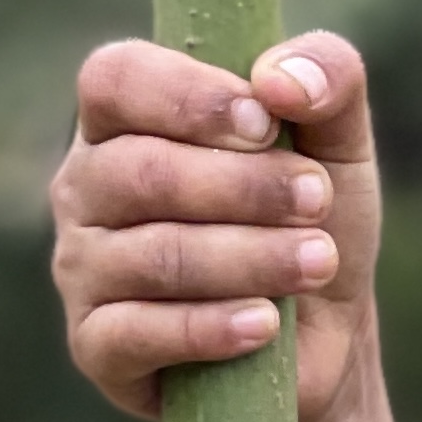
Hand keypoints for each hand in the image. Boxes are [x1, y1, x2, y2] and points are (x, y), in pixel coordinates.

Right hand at [49, 31, 382, 421]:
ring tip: (318, 261)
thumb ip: (328, 75)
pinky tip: (265, 324)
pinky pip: (137, 333)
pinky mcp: (96, 346)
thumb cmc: (313, 220)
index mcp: (126, 120)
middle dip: (245, 186)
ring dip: (251, 256)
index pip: (114, 78)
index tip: (265, 124)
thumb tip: (280, 79)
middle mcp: (87, 188)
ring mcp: (82, 269)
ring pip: (153, 255)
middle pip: (140, 172)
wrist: (326, 334)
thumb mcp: (339, 138)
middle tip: (318, 201)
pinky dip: (211, 327)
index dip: (188, 97)